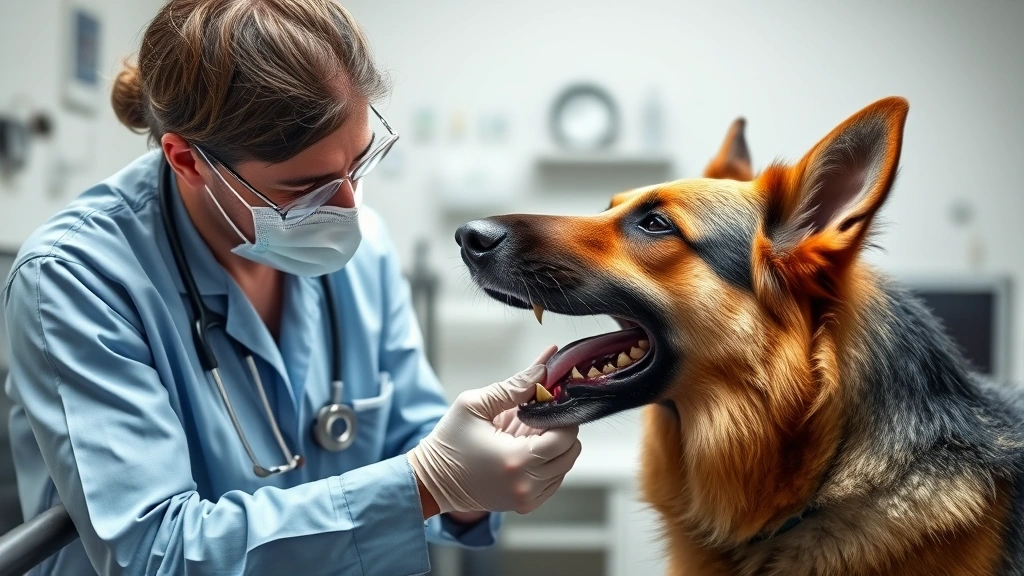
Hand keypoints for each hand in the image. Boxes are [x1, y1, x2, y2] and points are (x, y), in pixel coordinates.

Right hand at [408, 352, 581, 514]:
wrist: (433, 481)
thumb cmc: (449, 441)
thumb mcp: (474, 404)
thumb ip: (513, 386)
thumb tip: (543, 369)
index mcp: (515, 460)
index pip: (565, 436)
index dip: (562, 415)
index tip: (548, 403)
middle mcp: (526, 485)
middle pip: (571, 451)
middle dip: (561, 428)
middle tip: (539, 415)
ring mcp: (528, 499)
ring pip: (565, 465)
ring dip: (556, 445)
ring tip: (528, 432)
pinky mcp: (526, 504)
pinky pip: (554, 479)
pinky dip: (549, 462)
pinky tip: (527, 449)